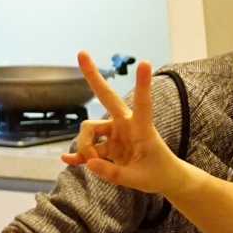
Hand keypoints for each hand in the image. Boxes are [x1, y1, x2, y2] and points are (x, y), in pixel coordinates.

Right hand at [61, 53, 191, 198]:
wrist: (164, 178)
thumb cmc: (158, 174)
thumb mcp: (138, 179)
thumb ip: (113, 173)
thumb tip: (89, 163)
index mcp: (142, 128)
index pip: (143, 103)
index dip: (142, 84)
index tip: (145, 62)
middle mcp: (126, 125)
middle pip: (106, 97)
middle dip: (93, 77)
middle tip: (81, 53)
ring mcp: (115, 132)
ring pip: (89, 130)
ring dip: (85, 147)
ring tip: (93, 165)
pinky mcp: (107, 144)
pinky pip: (87, 147)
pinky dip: (79, 155)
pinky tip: (68, 160)